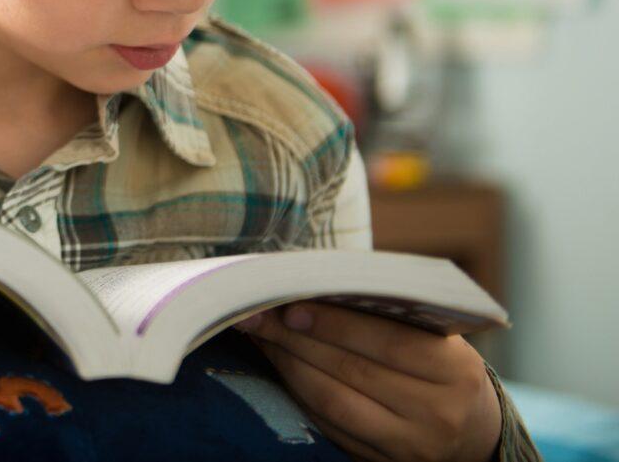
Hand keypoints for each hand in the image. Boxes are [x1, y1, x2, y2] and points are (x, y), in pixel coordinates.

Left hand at [235, 302, 501, 461]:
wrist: (474, 431)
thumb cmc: (442, 366)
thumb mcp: (435, 337)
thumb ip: (386, 314)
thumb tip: (312, 285)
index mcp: (456, 371)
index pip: (390, 342)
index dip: (336, 324)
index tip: (291, 305)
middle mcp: (437, 413)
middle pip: (353, 372)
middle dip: (297, 339)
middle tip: (257, 312)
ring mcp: (410, 445)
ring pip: (333, 403)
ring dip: (288, 365)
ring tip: (261, 335)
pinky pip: (328, 426)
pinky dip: (297, 393)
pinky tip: (279, 366)